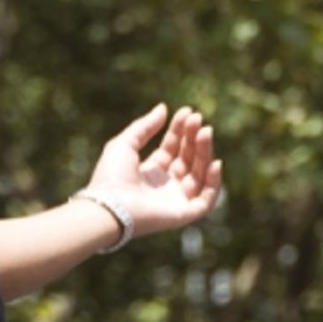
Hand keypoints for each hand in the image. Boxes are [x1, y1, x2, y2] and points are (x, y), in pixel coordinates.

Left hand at [85, 104, 223, 238]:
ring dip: (205, 152)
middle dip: (194, 138)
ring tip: (205, 131)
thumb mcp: (125, 144)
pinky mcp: (183, 214)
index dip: (181, 129)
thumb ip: (145, 126)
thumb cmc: (111, 177)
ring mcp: (175, 200)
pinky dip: (214, 183)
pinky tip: (214, 162)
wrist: (109, 207)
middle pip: (188, 158)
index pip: (173, 147)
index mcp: (151, 171)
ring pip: (200, 174)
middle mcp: (165, 186)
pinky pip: (206, 200)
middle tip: (198, 119)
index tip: (188, 111)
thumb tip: (164, 108)